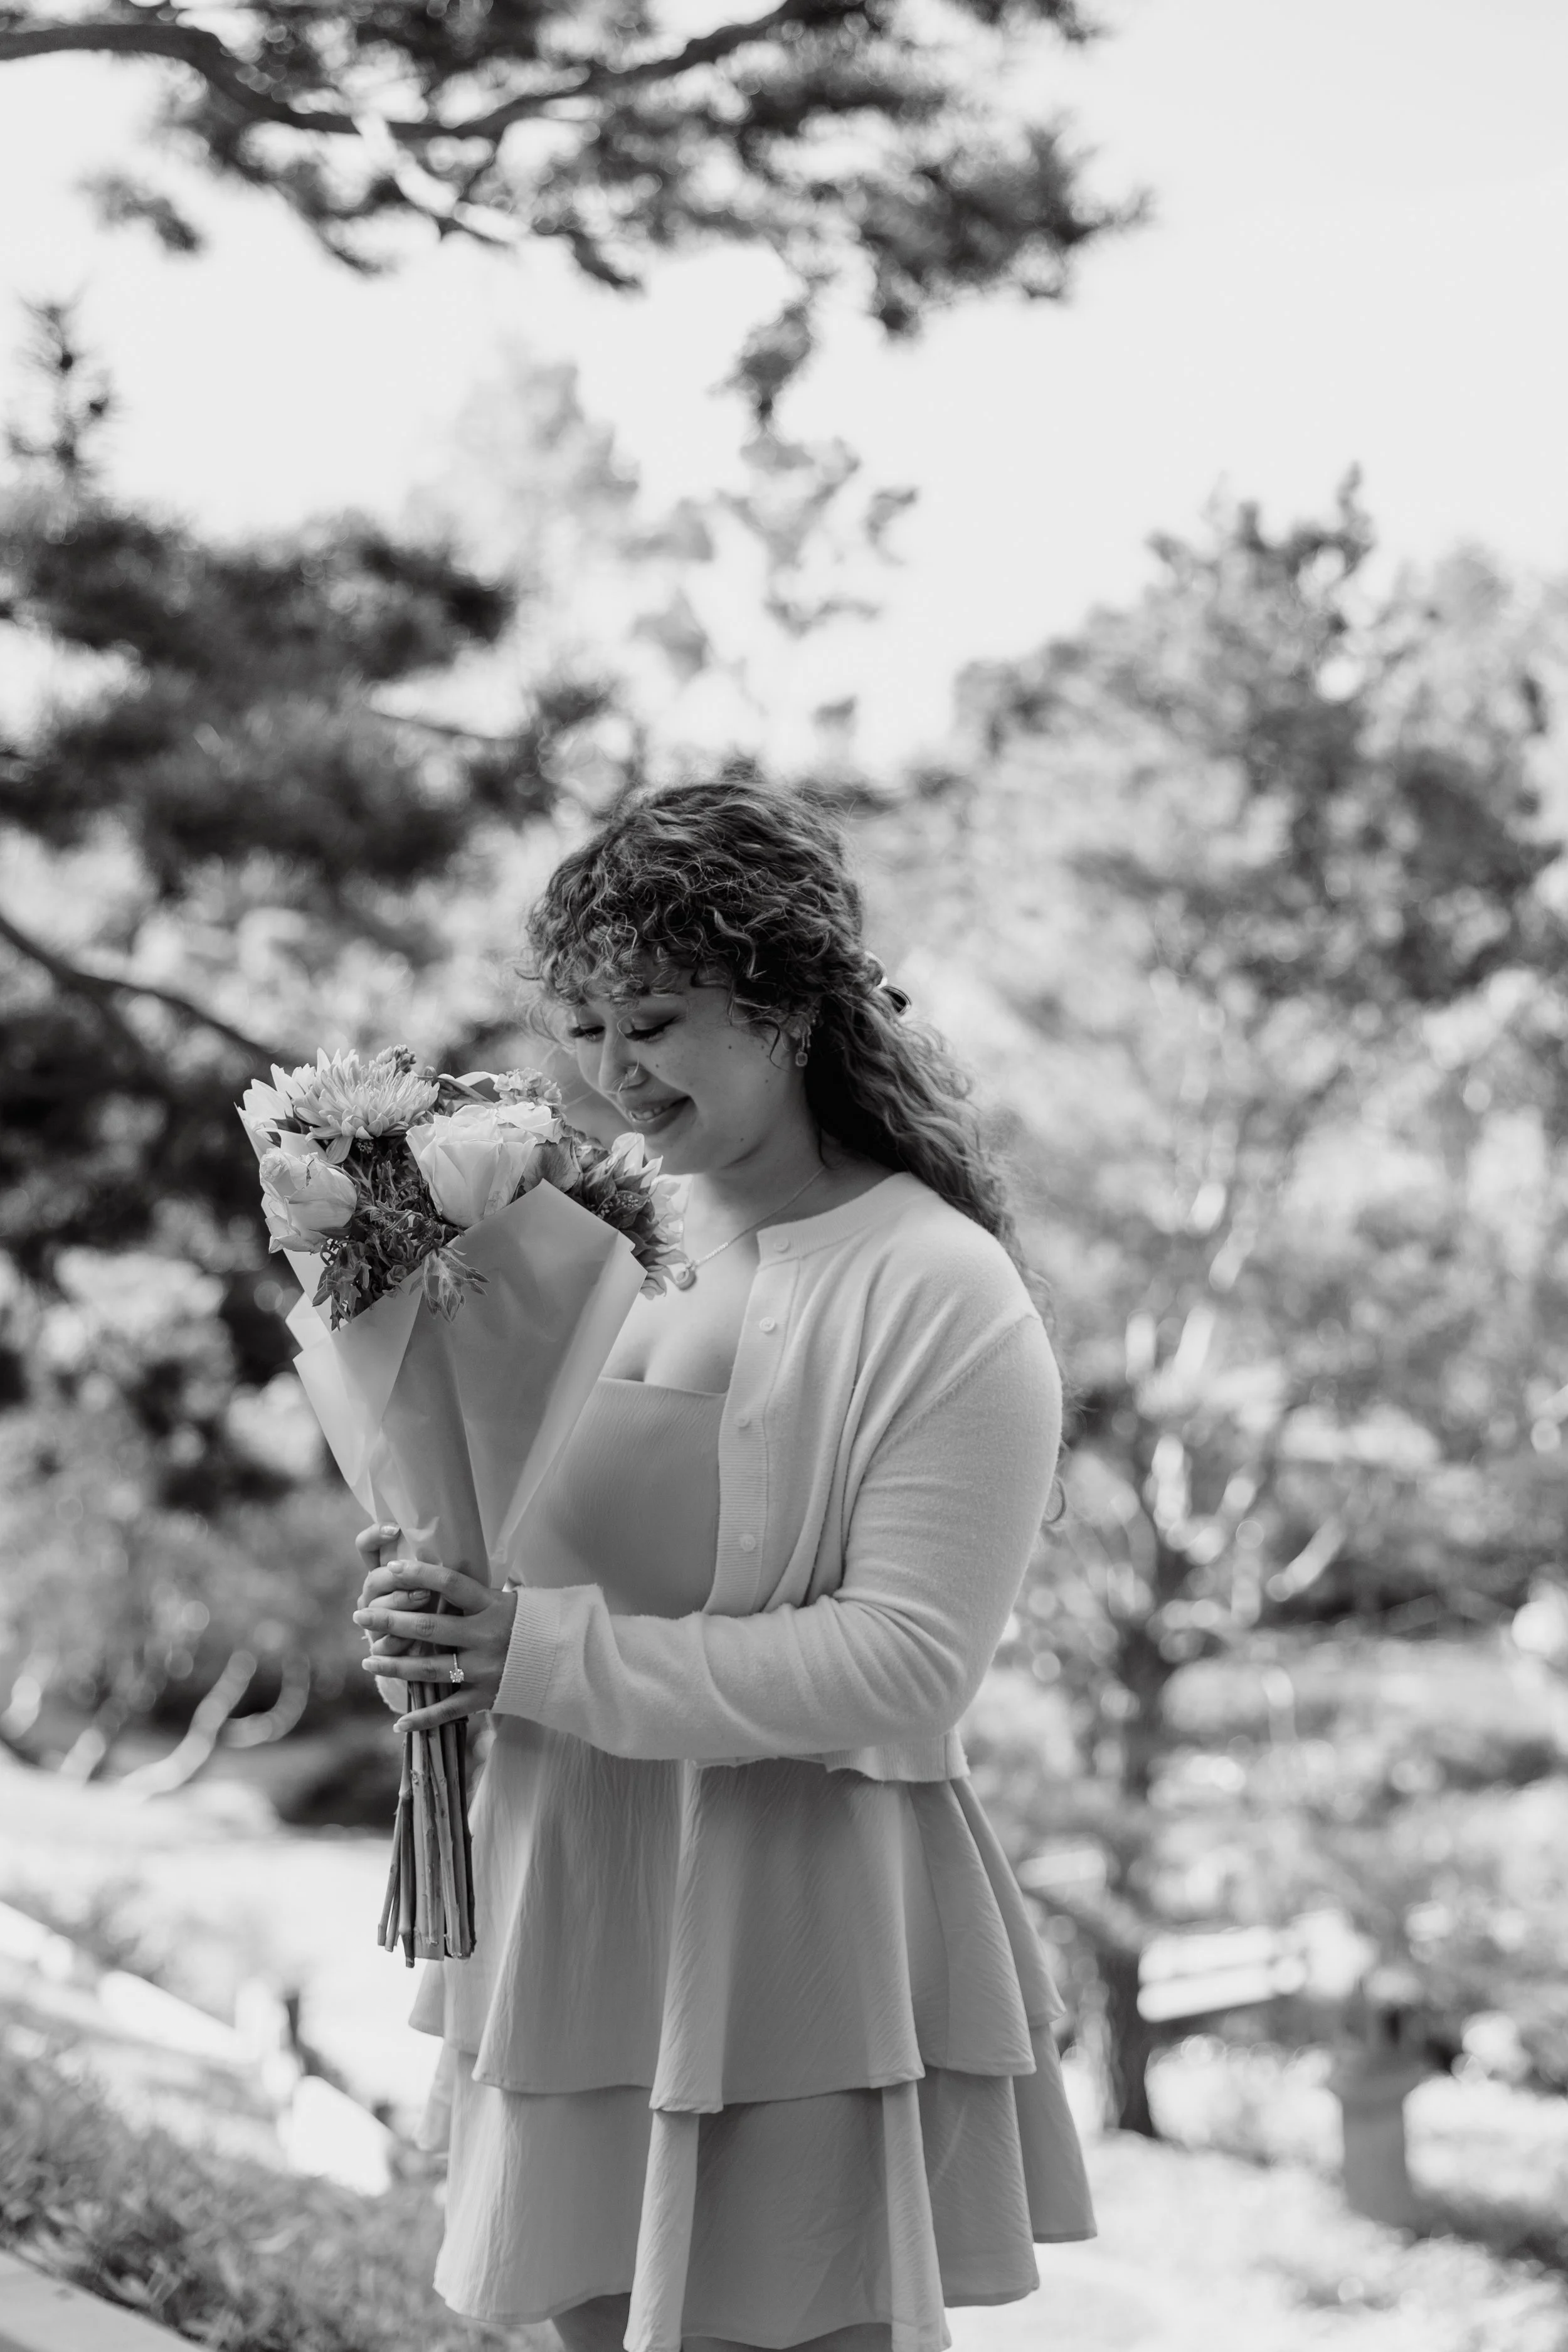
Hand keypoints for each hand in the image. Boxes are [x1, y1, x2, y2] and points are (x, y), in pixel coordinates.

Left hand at [352, 1523, 516, 1733]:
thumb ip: (480, 1593)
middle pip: (428, 1628)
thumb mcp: (514, 1600)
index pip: (451, 1585)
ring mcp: (484, 1670)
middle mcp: (486, 1637)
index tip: (391, 1569)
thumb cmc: (536, 1625)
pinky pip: (447, 1710)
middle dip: (389, 1622)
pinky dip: (422, 1718)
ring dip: (394, 1665)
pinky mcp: (485, 1697)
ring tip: (369, 1659)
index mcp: (494, 1606)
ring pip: (429, 1669)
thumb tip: (447, 1574)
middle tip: (361, 1615)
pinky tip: (398, 1721)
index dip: (420, 1574)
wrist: (569, 1663)